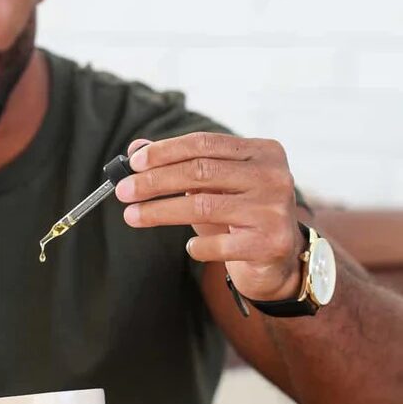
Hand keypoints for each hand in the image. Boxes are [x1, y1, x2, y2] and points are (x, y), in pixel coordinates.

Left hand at [116, 133, 305, 300]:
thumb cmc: (241, 215)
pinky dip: (196, 246)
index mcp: (263, 152)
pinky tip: (190, 247)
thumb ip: (181, 163)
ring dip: (159, 211)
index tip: (134, 163)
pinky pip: (217, 244)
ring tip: (132, 215)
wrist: (280, 259)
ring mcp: (274, 210)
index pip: (205, 144)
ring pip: (202, 206)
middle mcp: (274, 176)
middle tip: (123, 191)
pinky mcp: (269, 244)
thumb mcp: (214, 185)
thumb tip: (136, 148)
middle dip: (155, 181)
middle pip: (200, 172)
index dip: (166, 151)